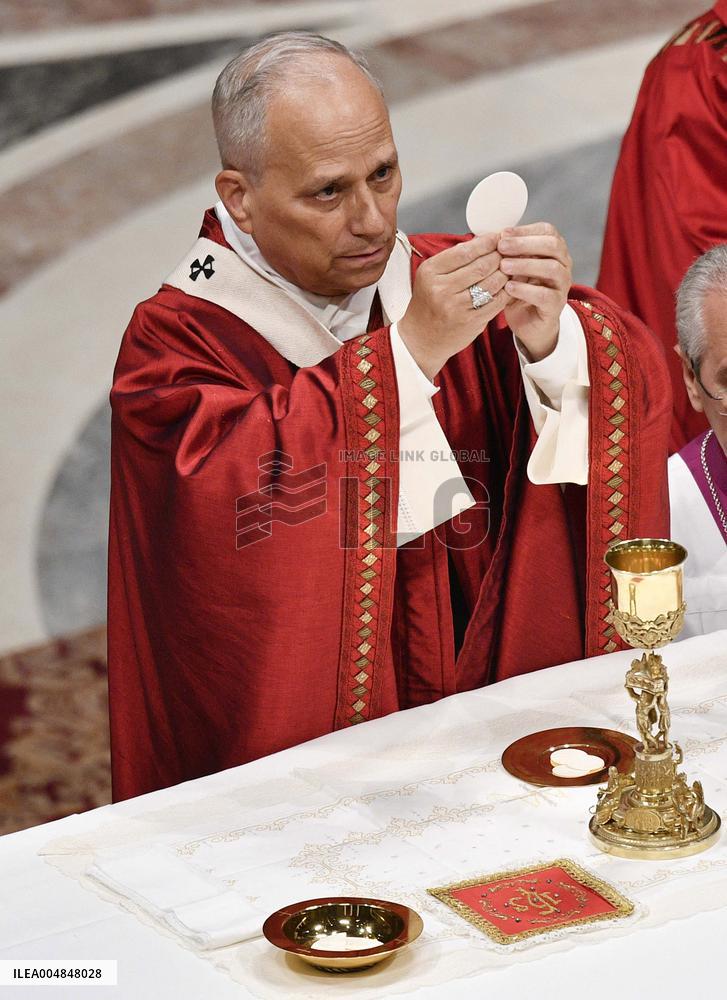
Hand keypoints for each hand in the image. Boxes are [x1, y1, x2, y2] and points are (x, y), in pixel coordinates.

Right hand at [398, 234, 510, 378]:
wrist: (421, 338)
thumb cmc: (428, 304)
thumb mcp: (430, 276)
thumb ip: (452, 260)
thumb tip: (482, 241)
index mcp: (430, 272)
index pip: (464, 251)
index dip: (485, 242)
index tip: (497, 237)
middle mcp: (441, 289)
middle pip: (481, 266)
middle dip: (499, 255)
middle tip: (508, 250)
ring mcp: (456, 308)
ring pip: (491, 282)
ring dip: (505, 272)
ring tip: (511, 266)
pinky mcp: (470, 322)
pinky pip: (496, 302)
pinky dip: (506, 290)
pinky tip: (510, 284)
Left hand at [497, 223, 572, 360]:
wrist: (529, 324)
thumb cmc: (519, 291)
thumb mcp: (512, 268)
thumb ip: (507, 252)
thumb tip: (489, 235)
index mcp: (554, 251)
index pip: (547, 231)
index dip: (525, 230)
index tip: (503, 233)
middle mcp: (563, 265)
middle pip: (552, 245)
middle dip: (525, 244)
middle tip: (502, 247)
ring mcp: (562, 285)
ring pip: (552, 268)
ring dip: (525, 265)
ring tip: (503, 266)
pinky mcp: (556, 305)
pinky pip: (545, 295)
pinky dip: (525, 289)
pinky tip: (509, 287)